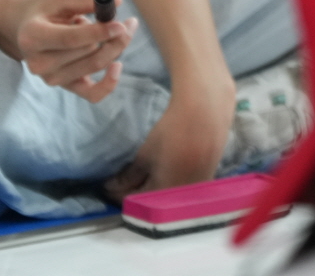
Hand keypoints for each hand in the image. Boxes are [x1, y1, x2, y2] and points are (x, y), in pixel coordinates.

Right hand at [0, 0, 138, 103]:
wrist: (22, 30)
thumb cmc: (43, 11)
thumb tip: (117, 2)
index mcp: (33, 37)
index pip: (71, 39)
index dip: (99, 32)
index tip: (122, 24)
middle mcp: (39, 63)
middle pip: (89, 52)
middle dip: (114, 35)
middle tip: (128, 22)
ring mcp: (51, 78)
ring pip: (96, 65)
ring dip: (114, 47)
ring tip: (107, 31)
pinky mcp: (65, 86)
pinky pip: (92, 94)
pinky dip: (109, 83)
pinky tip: (117, 66)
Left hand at [103, 79, 234, 200]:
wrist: (205, 114)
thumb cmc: (172, 134)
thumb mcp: (145, 155)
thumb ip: (128, 177)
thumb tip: (111, 187)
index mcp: (163, 194)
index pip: (134, 200)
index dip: (117, 192)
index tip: (108, 184)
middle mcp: (182, 197)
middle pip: (152, 200)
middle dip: (136, 191)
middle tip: (123, 179)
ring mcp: (196, 189)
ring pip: (168, 194)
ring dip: (154, 186)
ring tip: (144, 173)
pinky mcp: (206, 178)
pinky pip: (183, 187)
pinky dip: (171, 181)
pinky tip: (166, 169)